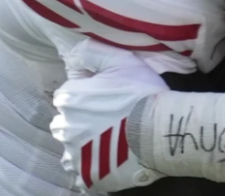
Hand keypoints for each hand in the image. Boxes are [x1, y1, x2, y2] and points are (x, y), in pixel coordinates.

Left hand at [52, 40, 168, 193]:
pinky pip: (79, 169)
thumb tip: (75, 51)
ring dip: (82, 141)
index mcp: (69, 98)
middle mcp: (64, 126)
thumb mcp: (121, 60)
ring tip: (107, 137)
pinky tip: (106, 156)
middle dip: (81, 117)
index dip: (87, 91)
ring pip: (71, 144)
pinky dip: (88, 163)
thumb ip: (93, 52)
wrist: (160, 131)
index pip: (68, 92)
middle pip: (66, 119)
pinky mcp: (86, 174)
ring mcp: (74, 153)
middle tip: (108, 116)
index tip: (106, 94)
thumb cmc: (141, 92)